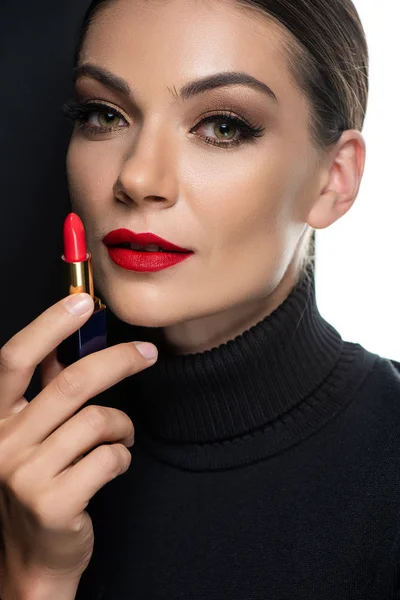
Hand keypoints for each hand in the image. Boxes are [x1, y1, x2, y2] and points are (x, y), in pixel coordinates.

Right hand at [0, 293, 157, 591]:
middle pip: (69, 384)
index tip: (82, 302)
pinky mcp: (53, 502)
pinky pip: (110, 457)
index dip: (48, 325)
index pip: (14, 359)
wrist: (33, 558)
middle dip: (118, 361)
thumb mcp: (30, 436)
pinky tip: (112, 466)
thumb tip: (69, 344)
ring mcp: (24, 475)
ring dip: (122, 425)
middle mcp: (1, 442)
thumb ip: (44, 393)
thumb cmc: (38, 486)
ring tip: (120, 437)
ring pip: (97, 421)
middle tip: (146, 354)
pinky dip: (123, 456)